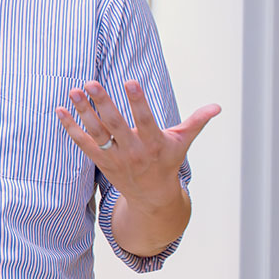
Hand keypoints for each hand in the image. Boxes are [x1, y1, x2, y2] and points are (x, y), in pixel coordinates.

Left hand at [55, 80, 219, 209]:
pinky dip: (70, 127)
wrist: (152, 197)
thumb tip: (218, 106)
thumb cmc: (167, 162)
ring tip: (73, 91)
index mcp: (155, 144)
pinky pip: (82, 143)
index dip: (138, 101)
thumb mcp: (183, 143)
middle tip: (91, 82)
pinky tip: (60, 110)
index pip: (145, 120)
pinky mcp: (100, 160)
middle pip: (115, 124)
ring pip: (96, 132)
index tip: (130, 81)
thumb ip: (196, 122)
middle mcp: (133, 151)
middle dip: (103, 103)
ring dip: (83, 111)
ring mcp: (114, 157)